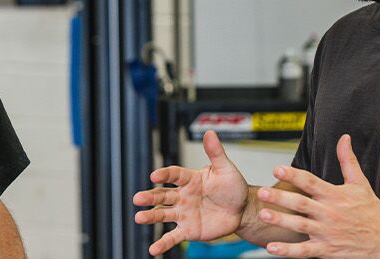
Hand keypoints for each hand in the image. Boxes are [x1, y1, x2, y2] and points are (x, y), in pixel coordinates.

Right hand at [132, 130, 250, 255]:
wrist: (242, 210)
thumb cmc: (233, 187)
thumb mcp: (225, 169)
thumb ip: (215, 153)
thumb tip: (210, 132)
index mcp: (190, 179)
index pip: (173, 175)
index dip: (164, 175)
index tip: (155, 175)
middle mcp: (182, 196)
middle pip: (162, 196)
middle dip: (150, 197)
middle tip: (137, 199)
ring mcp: (183, 214)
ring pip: (163, 215)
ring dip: (150, 217)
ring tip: (139, 218)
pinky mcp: (188, 230)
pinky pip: (173, 237)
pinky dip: (162, 244)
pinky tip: (152, 250)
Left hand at [256, 134, 379, 257]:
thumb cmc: (371, 211)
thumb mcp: (360, 183)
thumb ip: (348, 161)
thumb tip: (344, 138)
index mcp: (335, 195)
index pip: (311, 182)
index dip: (294, 175)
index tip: (277, 169)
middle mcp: (329, 213)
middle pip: (301, 204)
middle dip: (280, 198)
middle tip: (262, 192)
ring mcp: (327, 232)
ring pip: (300, 226)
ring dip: (281, 221)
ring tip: (264, 214)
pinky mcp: (326, 250)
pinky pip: (304, 251)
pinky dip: (288, 250)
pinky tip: (272, 248)